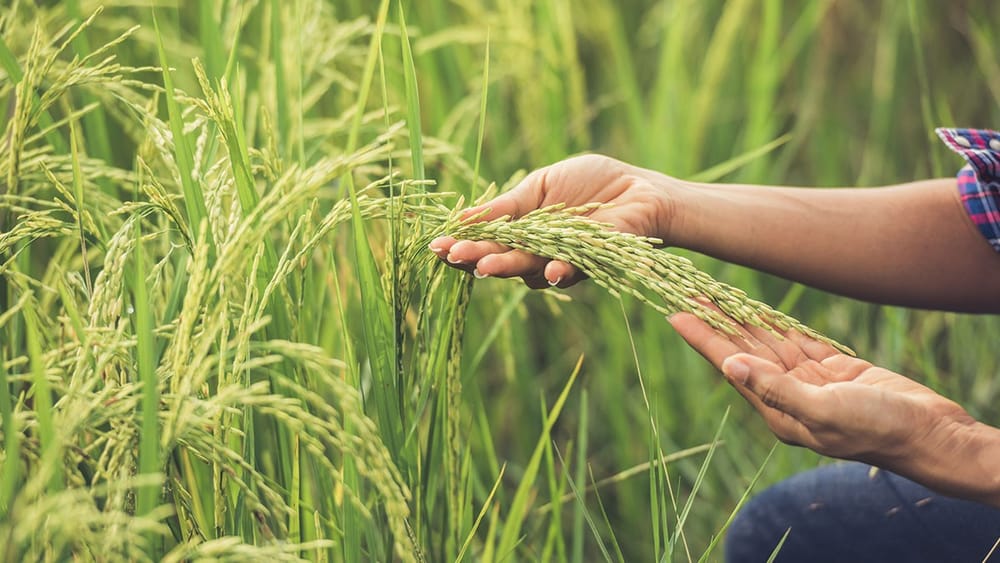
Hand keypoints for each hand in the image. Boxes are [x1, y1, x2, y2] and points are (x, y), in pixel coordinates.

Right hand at [430, 154, 676, 287]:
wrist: (639, 188)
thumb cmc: (591, 183)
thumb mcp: (541, 185)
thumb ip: (508, 206)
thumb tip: (463, 218)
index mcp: (521, 231)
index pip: (485, 241)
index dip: (462, 244)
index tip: (437, 245)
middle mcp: (536, 252)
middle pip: (500, 259)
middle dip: (476, 258)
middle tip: (455, 257)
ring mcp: (561, 260)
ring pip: (528, 269)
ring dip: (508, 267)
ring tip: (486, 265)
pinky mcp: (591, 263)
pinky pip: (570, 271)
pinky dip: (558, 271)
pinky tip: (548, 270)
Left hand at [668, 312, 978, 473]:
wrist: (928, 433)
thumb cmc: (877, 428)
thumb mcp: (824, 411)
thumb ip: (776, 389)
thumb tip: (731, 367)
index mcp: (777, 411)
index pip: (730, 366)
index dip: (702, 338)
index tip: (676, 313)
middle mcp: (786, 395)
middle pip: (742, 350)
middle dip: (715, 322)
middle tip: (687, 291)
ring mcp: (809, 382)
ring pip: (767, 343)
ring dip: (741, 319)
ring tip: (713, 294)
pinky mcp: (832, 370)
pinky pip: (796, 341)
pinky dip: (775, 323)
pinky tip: (755, 309)